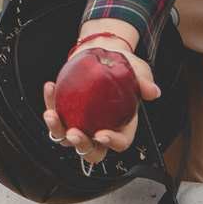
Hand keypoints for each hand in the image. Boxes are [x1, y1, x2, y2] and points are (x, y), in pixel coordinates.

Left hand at [41, 19, 156, 164]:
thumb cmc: (124, 67)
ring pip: (65, 137)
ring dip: (57, 128)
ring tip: (52, 113)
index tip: (102, 135)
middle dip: (81, 145)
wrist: (103, 53)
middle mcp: (100, 130)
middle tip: (74, 133)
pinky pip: (55, 113)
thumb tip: (152, 91)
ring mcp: (80, 123)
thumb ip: (145, 81)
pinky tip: (50, 87)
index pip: (120, 143)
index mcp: (122, 127)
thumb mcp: (139, 71)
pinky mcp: (65, 112)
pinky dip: (50, 103)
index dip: (112, 143)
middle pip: (90, 150)